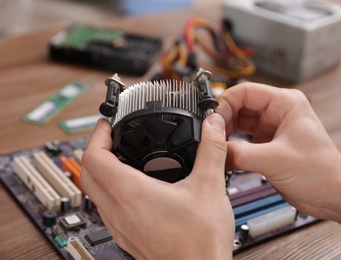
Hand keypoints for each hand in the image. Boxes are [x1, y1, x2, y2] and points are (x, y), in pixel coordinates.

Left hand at [81, 115, 234, 259]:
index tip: (109, 126)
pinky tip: (137, 190)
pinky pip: (107, 209)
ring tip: (126, 159)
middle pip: (87, 174)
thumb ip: (211, 149)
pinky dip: (112, 192)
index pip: (93, 157)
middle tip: (114, 139)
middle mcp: (118, 212)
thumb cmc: (201, 242)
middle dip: (97, 151)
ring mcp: (120, 227)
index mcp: (131, 194)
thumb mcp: (209, 186)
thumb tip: (213, 126)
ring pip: (95, 194)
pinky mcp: (127, 237)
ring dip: (102, 172)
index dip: (98, 134)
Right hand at [216, 82, 340, 246]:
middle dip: (223, 121)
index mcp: (285, 103)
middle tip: (211, 135)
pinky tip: (225, 155)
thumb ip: (241, 153)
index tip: (211, 120)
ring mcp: (272, 129)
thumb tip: (215, 148)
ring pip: (239, 124)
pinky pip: (243, 140)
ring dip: (226, 134)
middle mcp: (277, 113)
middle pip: (239, 107)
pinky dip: (232, 147)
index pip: (245, 92)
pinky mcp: (268, 145)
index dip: (224, 104)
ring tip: (216, 146)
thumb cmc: (322, 172)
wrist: (333, 196)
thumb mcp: (276, 160)